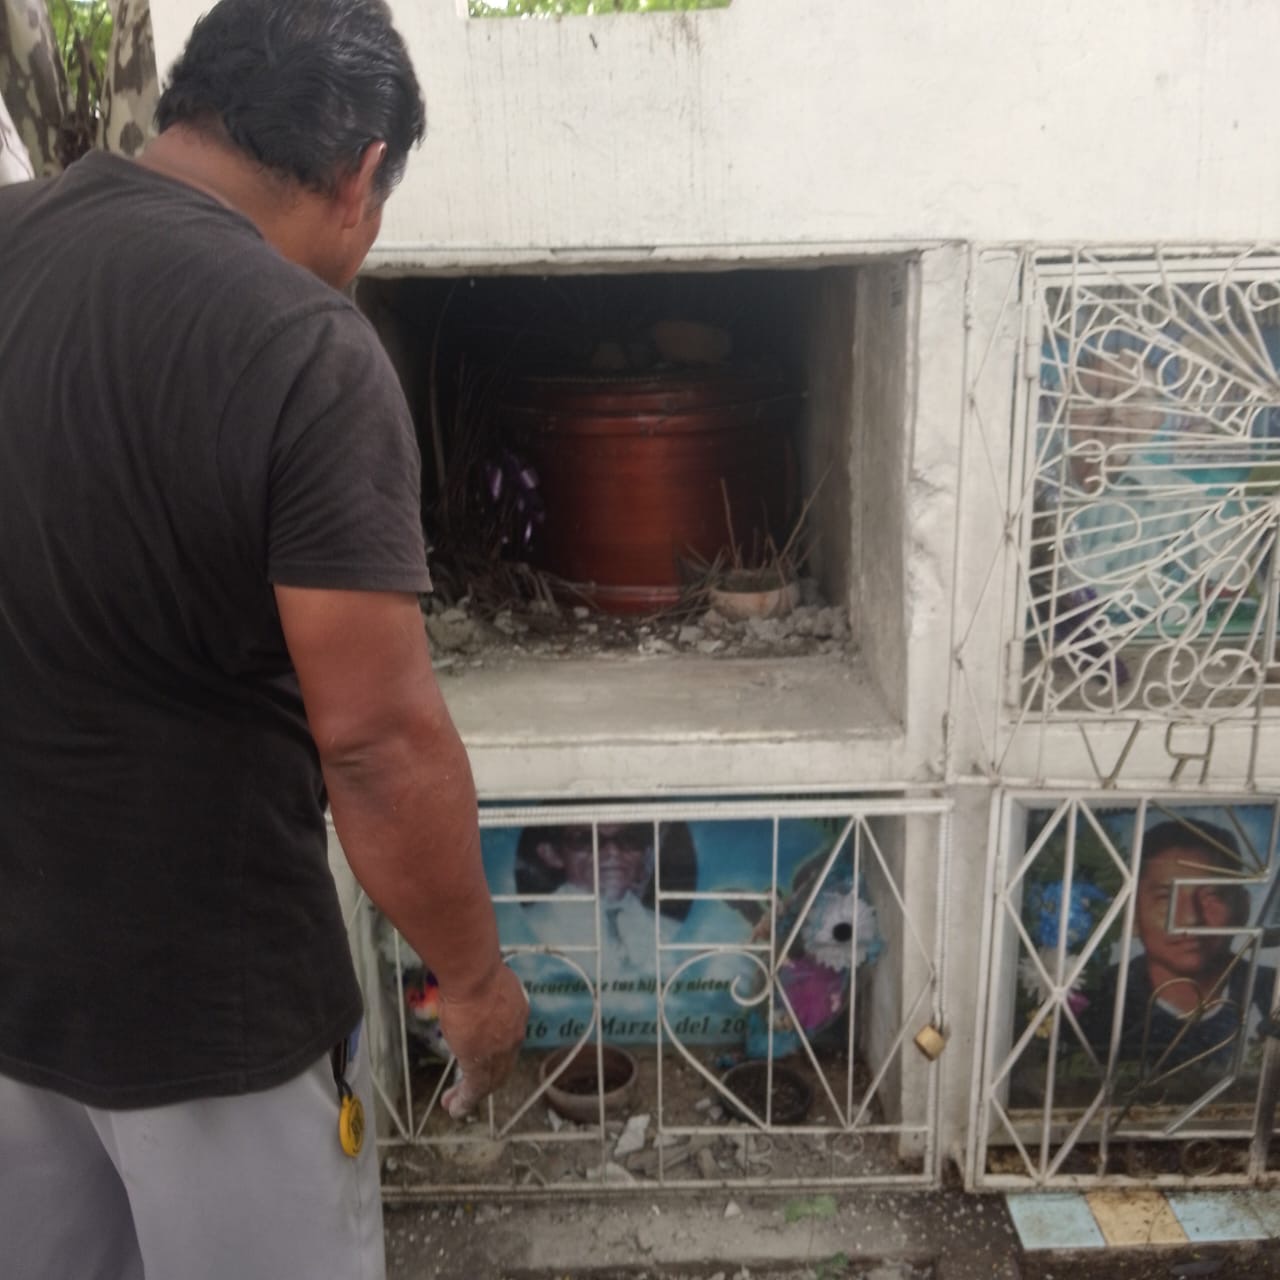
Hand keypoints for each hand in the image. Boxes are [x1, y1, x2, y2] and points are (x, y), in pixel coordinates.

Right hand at [438, 962, 527, 1119]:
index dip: (497, 1048)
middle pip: (503, 1063)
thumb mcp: (486, 977)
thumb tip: (471, 980)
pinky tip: (454, 1108)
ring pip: (489, 1079)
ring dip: (472, 1094)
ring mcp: (500, 1050)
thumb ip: (483, 986)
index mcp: (516, 1009)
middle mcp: (513, 1033)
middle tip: (471, 1086)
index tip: (483, 1053)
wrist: (474, 976)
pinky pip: (474, 1089)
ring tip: (455, 1105)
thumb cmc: (476, 968)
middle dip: (486, 1077)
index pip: (509, 1035)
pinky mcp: (480, 1063)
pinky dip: (464, 1100)